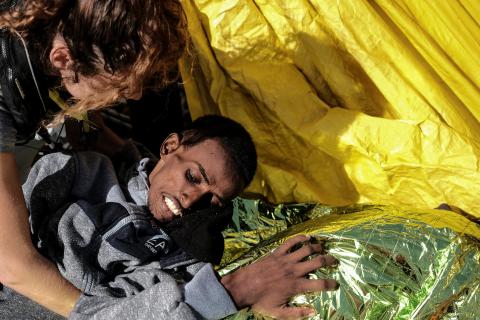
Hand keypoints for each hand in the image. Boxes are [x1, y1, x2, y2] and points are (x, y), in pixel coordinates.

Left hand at [221, 235, 337, 318]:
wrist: (243, 287)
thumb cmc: (260, 301)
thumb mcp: (279, 312)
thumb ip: (298, 313)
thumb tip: (314, 313)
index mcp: (296, 286)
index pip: (320, 284)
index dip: (331, 284)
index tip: (336, 284)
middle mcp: (294, 271)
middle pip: (317, 262)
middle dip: (329, 260)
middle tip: (334, 260)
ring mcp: (285, 260)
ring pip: (306, 249)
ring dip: (317, 247)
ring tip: (323, 248)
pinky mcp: (277, 253)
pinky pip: (290, 242)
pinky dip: (300, 238)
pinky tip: (307, 237)